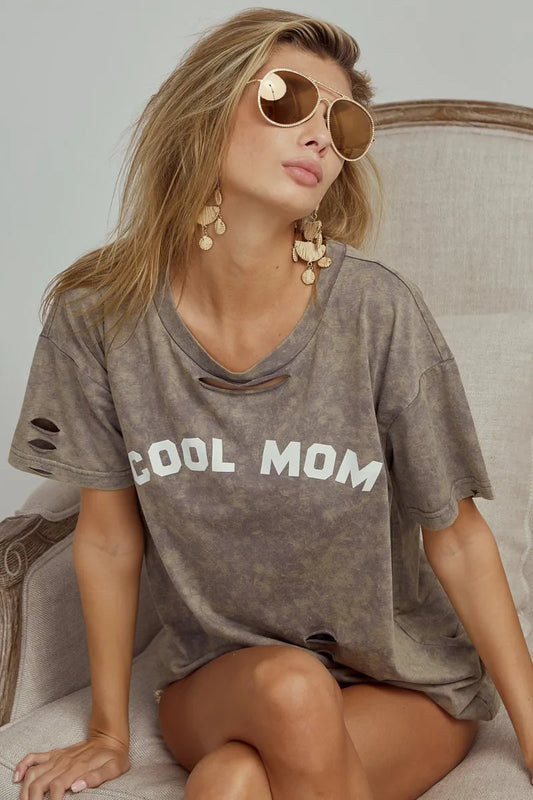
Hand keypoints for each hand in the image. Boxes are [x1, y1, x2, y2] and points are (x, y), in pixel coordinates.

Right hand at [12, 732, 129, 799]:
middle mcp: (64, 762)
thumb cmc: (114, 756)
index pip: (56, 787)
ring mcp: (57, 757)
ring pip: (33, 773)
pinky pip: (34, 757)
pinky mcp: (54, 754)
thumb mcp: (114, 768)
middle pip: (39, 783)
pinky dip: (22, 767)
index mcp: (77, 768)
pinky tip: (17, 778)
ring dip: (25, 789)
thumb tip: (77, 787)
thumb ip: (96, 778)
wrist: (110, 737)